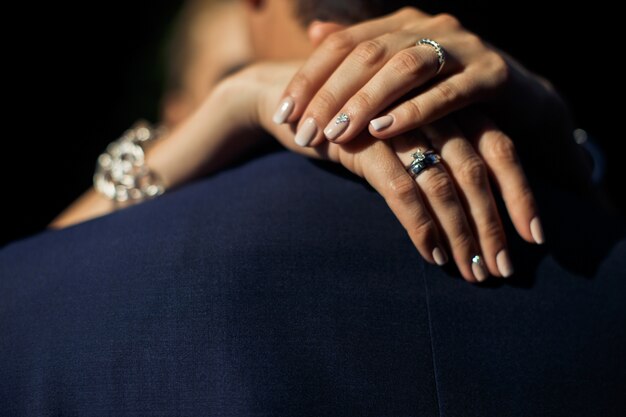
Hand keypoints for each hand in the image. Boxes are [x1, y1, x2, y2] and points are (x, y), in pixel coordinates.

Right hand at [231, 63, 526, 280]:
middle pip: (477, 171)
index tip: (536, 238)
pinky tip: (432, 256)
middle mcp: (430, 110)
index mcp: (448, 104)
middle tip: (502, 270)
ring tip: (472, 272)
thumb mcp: (405, 134)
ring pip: (444, 185)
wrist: (294, 99)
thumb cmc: (358, 124)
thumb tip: (475, 204)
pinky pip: (403, 191)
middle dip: (493, 226)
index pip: (500, 148)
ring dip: (462, 234)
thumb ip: (438, 155)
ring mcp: (397, 125)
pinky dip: (421, 227)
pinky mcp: (364, 144)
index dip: (520, 193)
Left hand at [274, 7, 555, 145]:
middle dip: (330, 94)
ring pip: (405, 66)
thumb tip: (316, 35)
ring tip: (336, 134)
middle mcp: (430, 26)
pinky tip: (384, 132)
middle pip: (367, 53)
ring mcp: (464, 46)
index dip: (308, 78)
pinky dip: (414, 111)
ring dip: (366, 102)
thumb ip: (361, 53)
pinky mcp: (494, 74)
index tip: (282, 114)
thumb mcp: (402, 77)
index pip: (342, 44)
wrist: (524, 106)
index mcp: (402, 24)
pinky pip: (449, 92)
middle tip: (304, 132)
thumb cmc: (450, 96)